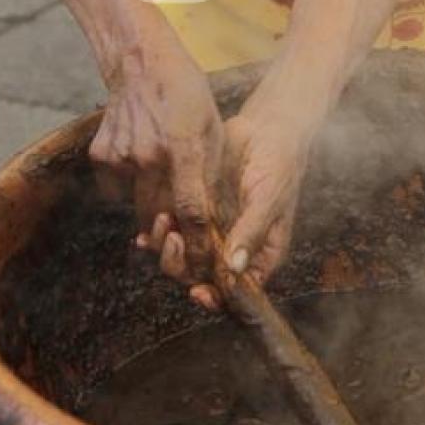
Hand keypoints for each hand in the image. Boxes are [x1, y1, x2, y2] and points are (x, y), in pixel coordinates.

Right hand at [89, 27, 223, 286]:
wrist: (140, 60)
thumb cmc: (186, 90)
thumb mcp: (212, 127)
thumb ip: (209, 172)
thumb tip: (209, 216)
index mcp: (184, 148)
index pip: (192, 211)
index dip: (197, 244)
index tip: (203, 261)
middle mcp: (150, 155)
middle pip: (160, 216)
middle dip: (172, 230)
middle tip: (180, 228)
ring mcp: (121, 155)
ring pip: (136, 206)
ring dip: (151, 207)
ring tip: (160, 180)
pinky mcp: (101, 154)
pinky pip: (116, 188)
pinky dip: (128, 184)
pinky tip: (139, 157)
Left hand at [141, 104, 312, 308]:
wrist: (266, 127)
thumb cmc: (279, 165)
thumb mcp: (269, 199)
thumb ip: (252, 232)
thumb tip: (235, 270)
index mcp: (258, 254)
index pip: (238, 291)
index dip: (218, 297)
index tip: (199, 292)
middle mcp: (233, 248)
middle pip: (203, 277)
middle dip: (184, 268)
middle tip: (177, 242)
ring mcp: (212, 230)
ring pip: (184, 257)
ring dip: (168, 251)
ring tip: (164, 224)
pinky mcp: (196, 211)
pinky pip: (174, 231)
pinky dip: (158, 236)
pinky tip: (145, 232)